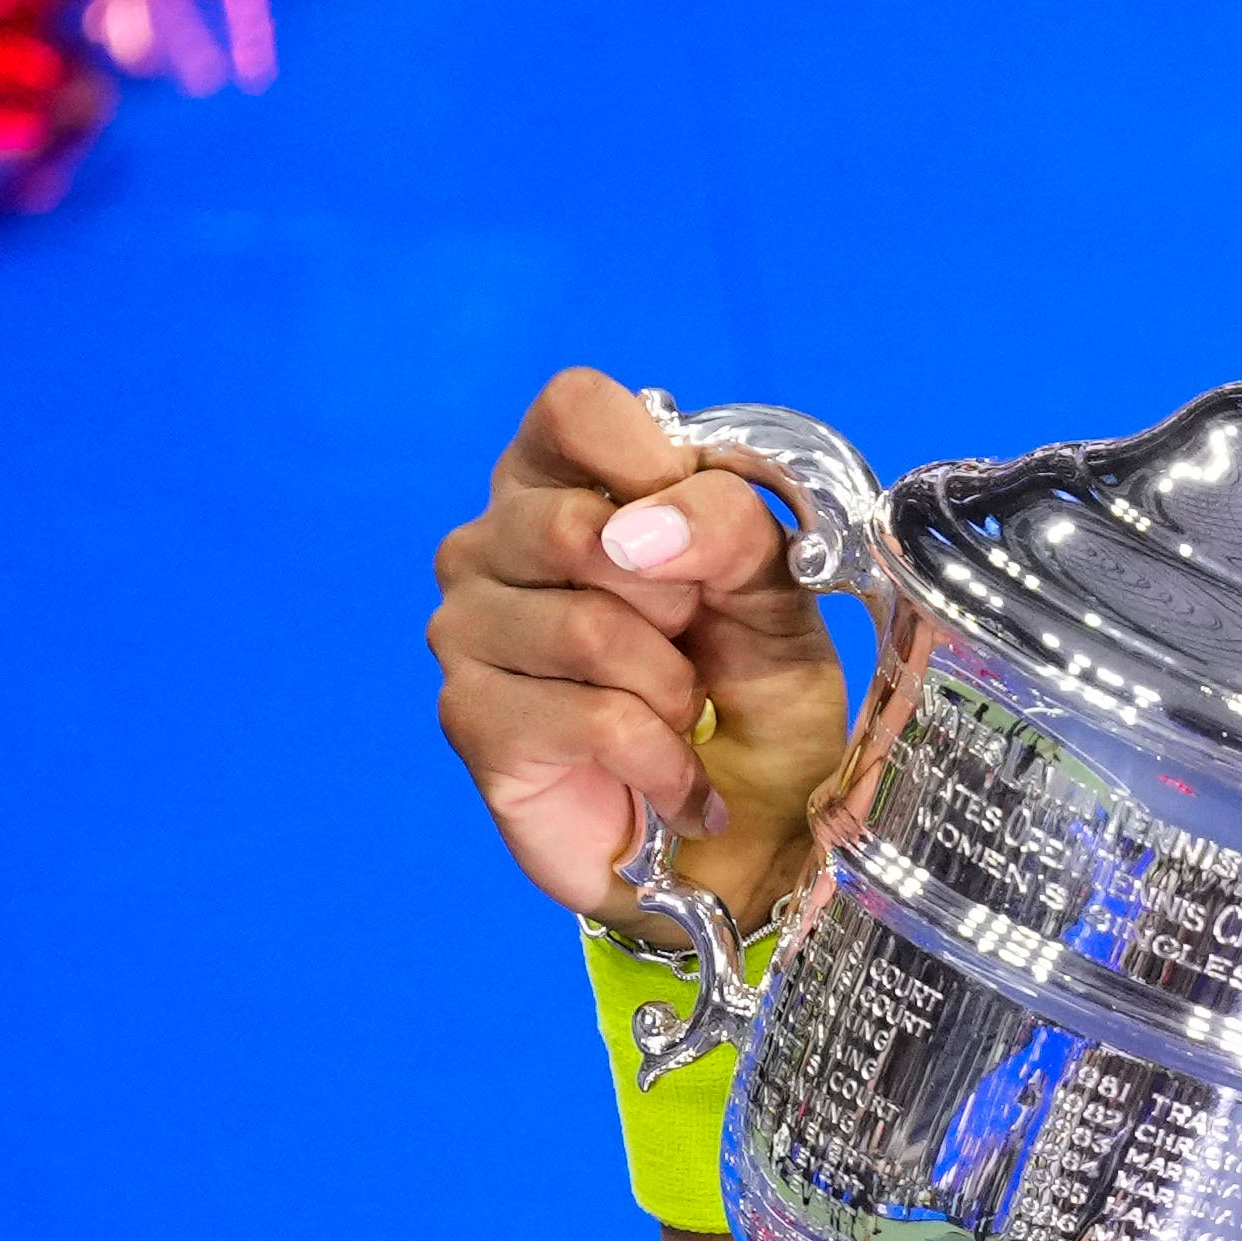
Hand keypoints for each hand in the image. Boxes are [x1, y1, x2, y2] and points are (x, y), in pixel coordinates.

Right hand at [426, 367, 856, 926]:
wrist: (749, 834)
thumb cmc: (751, 697)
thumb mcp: (775, 592)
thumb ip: (729, 527)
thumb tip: (639, 530)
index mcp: (561, 479)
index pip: (573, 406)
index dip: (656, 467)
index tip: (703, 540)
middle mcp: (490, 541)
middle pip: (576, 526)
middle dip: (679, 601)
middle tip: (697, 647)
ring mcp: (466, 629)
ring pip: (587, 629)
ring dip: (676, 689)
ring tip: (685, 717)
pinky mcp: (470, 720)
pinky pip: (593, 717)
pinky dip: (665, 759)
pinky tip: (675, 783)